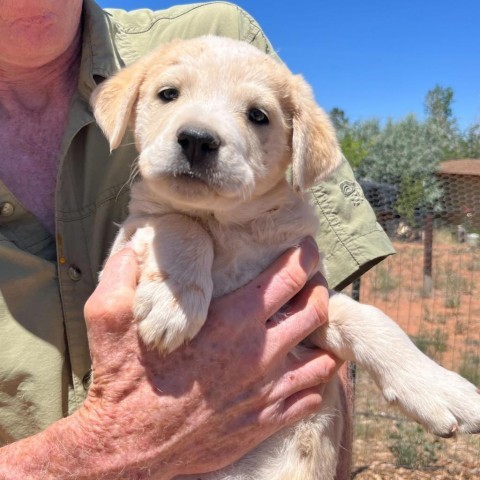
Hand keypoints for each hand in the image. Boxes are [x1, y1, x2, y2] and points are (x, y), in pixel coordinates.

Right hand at [0, 238, 340, 479]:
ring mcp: (267, 391)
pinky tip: (304, 368)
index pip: (288, 277)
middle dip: (321, 288)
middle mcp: (259, 353)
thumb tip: (136, 244)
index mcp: (231, 321)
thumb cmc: (123, 380)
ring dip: (326, 336)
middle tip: (314, 281)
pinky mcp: (265, 422)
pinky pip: (311, 397)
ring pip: (324, 357)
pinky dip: (316, 379)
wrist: (127, 448)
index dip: (305, 256)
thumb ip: (124, 273)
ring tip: (316, 324)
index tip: (307, 248)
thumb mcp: (108, 316)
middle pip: (317, 311)